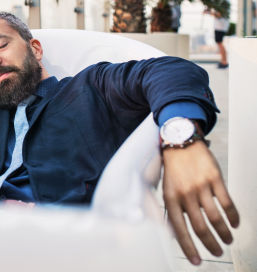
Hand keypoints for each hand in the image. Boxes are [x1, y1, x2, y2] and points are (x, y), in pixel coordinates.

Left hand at [162, 138, 239, 264]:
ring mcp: (201, 186)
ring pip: (215, 217)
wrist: (181, 142)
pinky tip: (235, 223)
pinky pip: (226, 202)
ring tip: (228, 239)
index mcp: (170, 198)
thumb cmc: (173, 168)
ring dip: (224, 233)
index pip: (179, 229)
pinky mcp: (215, 178)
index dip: (188, 248)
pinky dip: (233, 216)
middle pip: (200, 227)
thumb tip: (173, 234)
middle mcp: (185, 193)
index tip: (197, 261)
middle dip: (210, 244)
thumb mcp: (166, 189)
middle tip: (217, 252)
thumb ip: (171, 210)